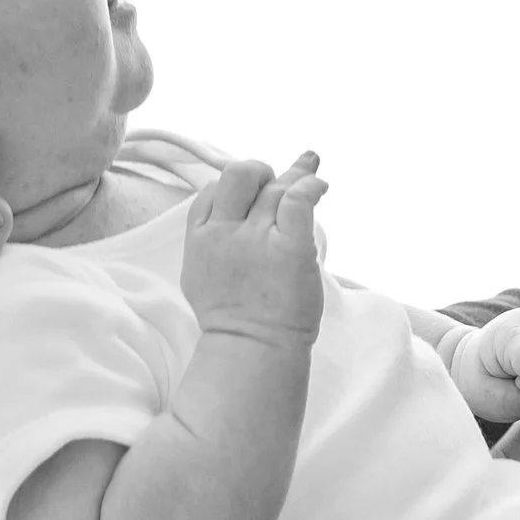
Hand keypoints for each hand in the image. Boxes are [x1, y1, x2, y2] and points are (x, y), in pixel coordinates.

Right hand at [180, 153, 326, 349]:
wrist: (252, 350)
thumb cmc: (234, 319)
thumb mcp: (200, 276)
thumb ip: (211, 241)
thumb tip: (230, 216)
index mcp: (200, 240)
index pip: (210, 191)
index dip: (230, 187)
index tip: (249, 194)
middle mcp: (225, 233)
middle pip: (238, 175)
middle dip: (257, 171)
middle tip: (273, 182)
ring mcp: (257, 239)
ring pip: (274, 187)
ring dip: (295, 173)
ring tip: (310, 168)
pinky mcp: (290, 247)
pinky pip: (298, 200)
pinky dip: (310, 186)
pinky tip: (319, 186)